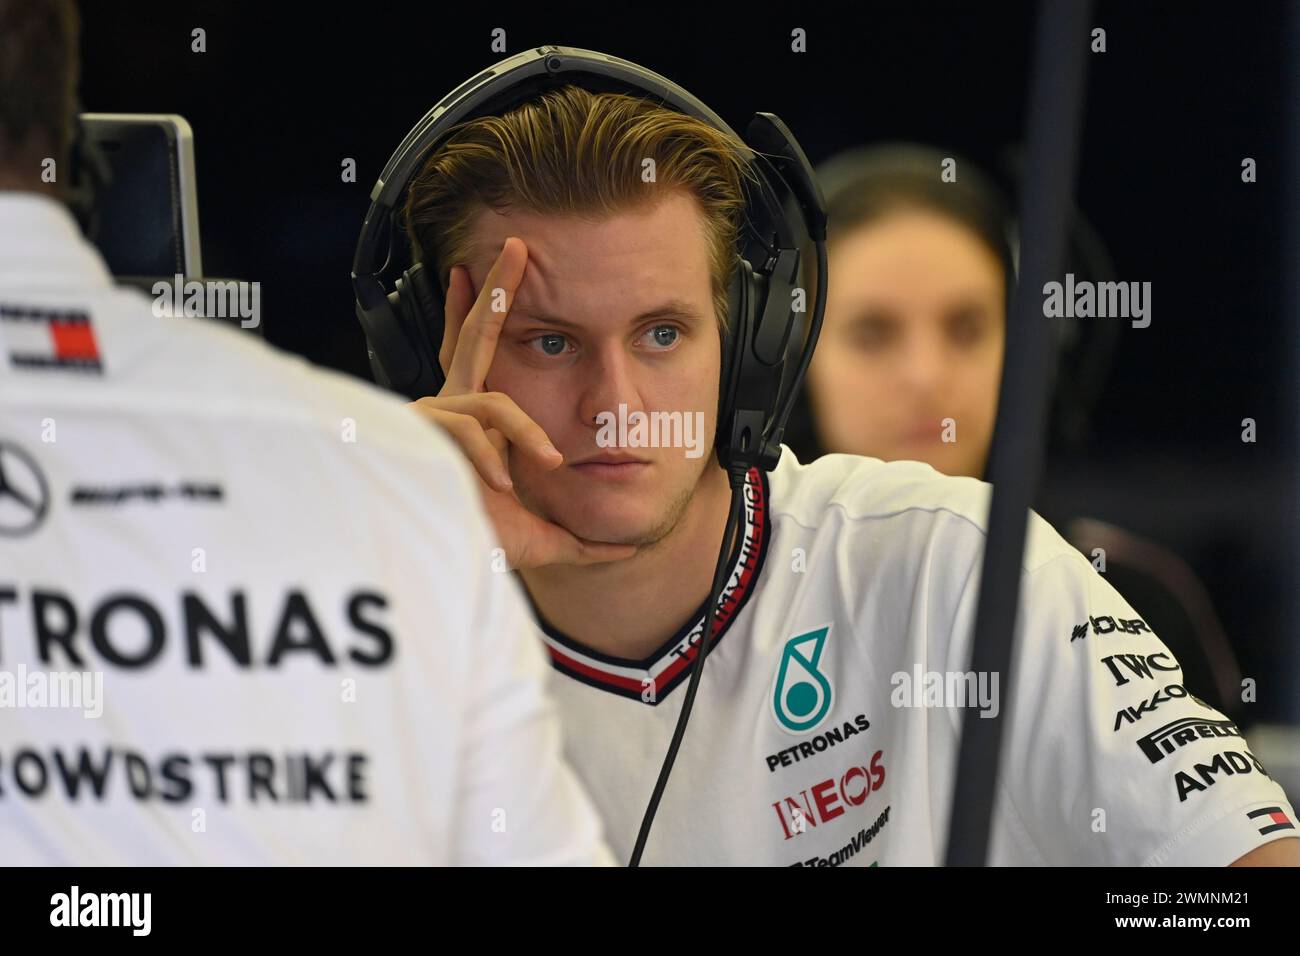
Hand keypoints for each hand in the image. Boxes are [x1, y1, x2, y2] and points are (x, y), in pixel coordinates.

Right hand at [408, 237, 636, 569]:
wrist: (448, 565)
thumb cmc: (481, 545)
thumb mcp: (546, 539)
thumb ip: (582, 540)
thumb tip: (624, 550)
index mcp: (475, 422)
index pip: (480, 360)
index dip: (483, 316)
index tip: (476, 276)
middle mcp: (452, 409)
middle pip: (475, 334)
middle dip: (497, 290)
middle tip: (517, 248)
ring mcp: (437, 416)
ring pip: (493, 398)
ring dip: (525, 434)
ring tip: (540, 467)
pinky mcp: (426, 429)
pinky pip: (480, 424)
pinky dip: (494, 455)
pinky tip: (498, 484)